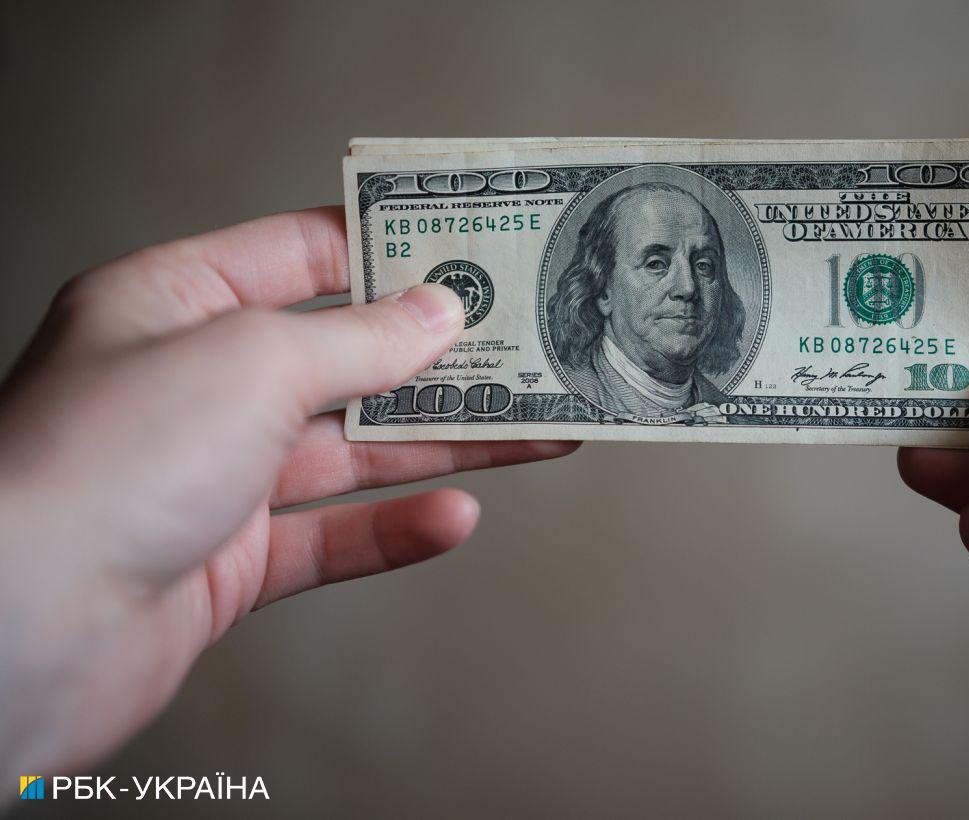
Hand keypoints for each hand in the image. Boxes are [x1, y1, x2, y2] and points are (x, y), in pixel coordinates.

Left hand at [0, 207, 576, 778]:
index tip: (472, 249)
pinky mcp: (228, 561)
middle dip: (436, 359)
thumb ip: (359, 340)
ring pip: (349, 452)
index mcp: (171, 304)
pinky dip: (395, 529)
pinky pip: (331, 536)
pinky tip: (455, 517)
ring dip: (441, 446)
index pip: (299, 256)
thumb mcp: (251, 362)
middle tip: (526, 351)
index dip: (390, 250)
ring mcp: (210, 476)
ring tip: (536, 433)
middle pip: (341, 359)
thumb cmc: (102, 463)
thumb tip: (440, 313)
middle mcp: (190, 385)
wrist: (20, 629)